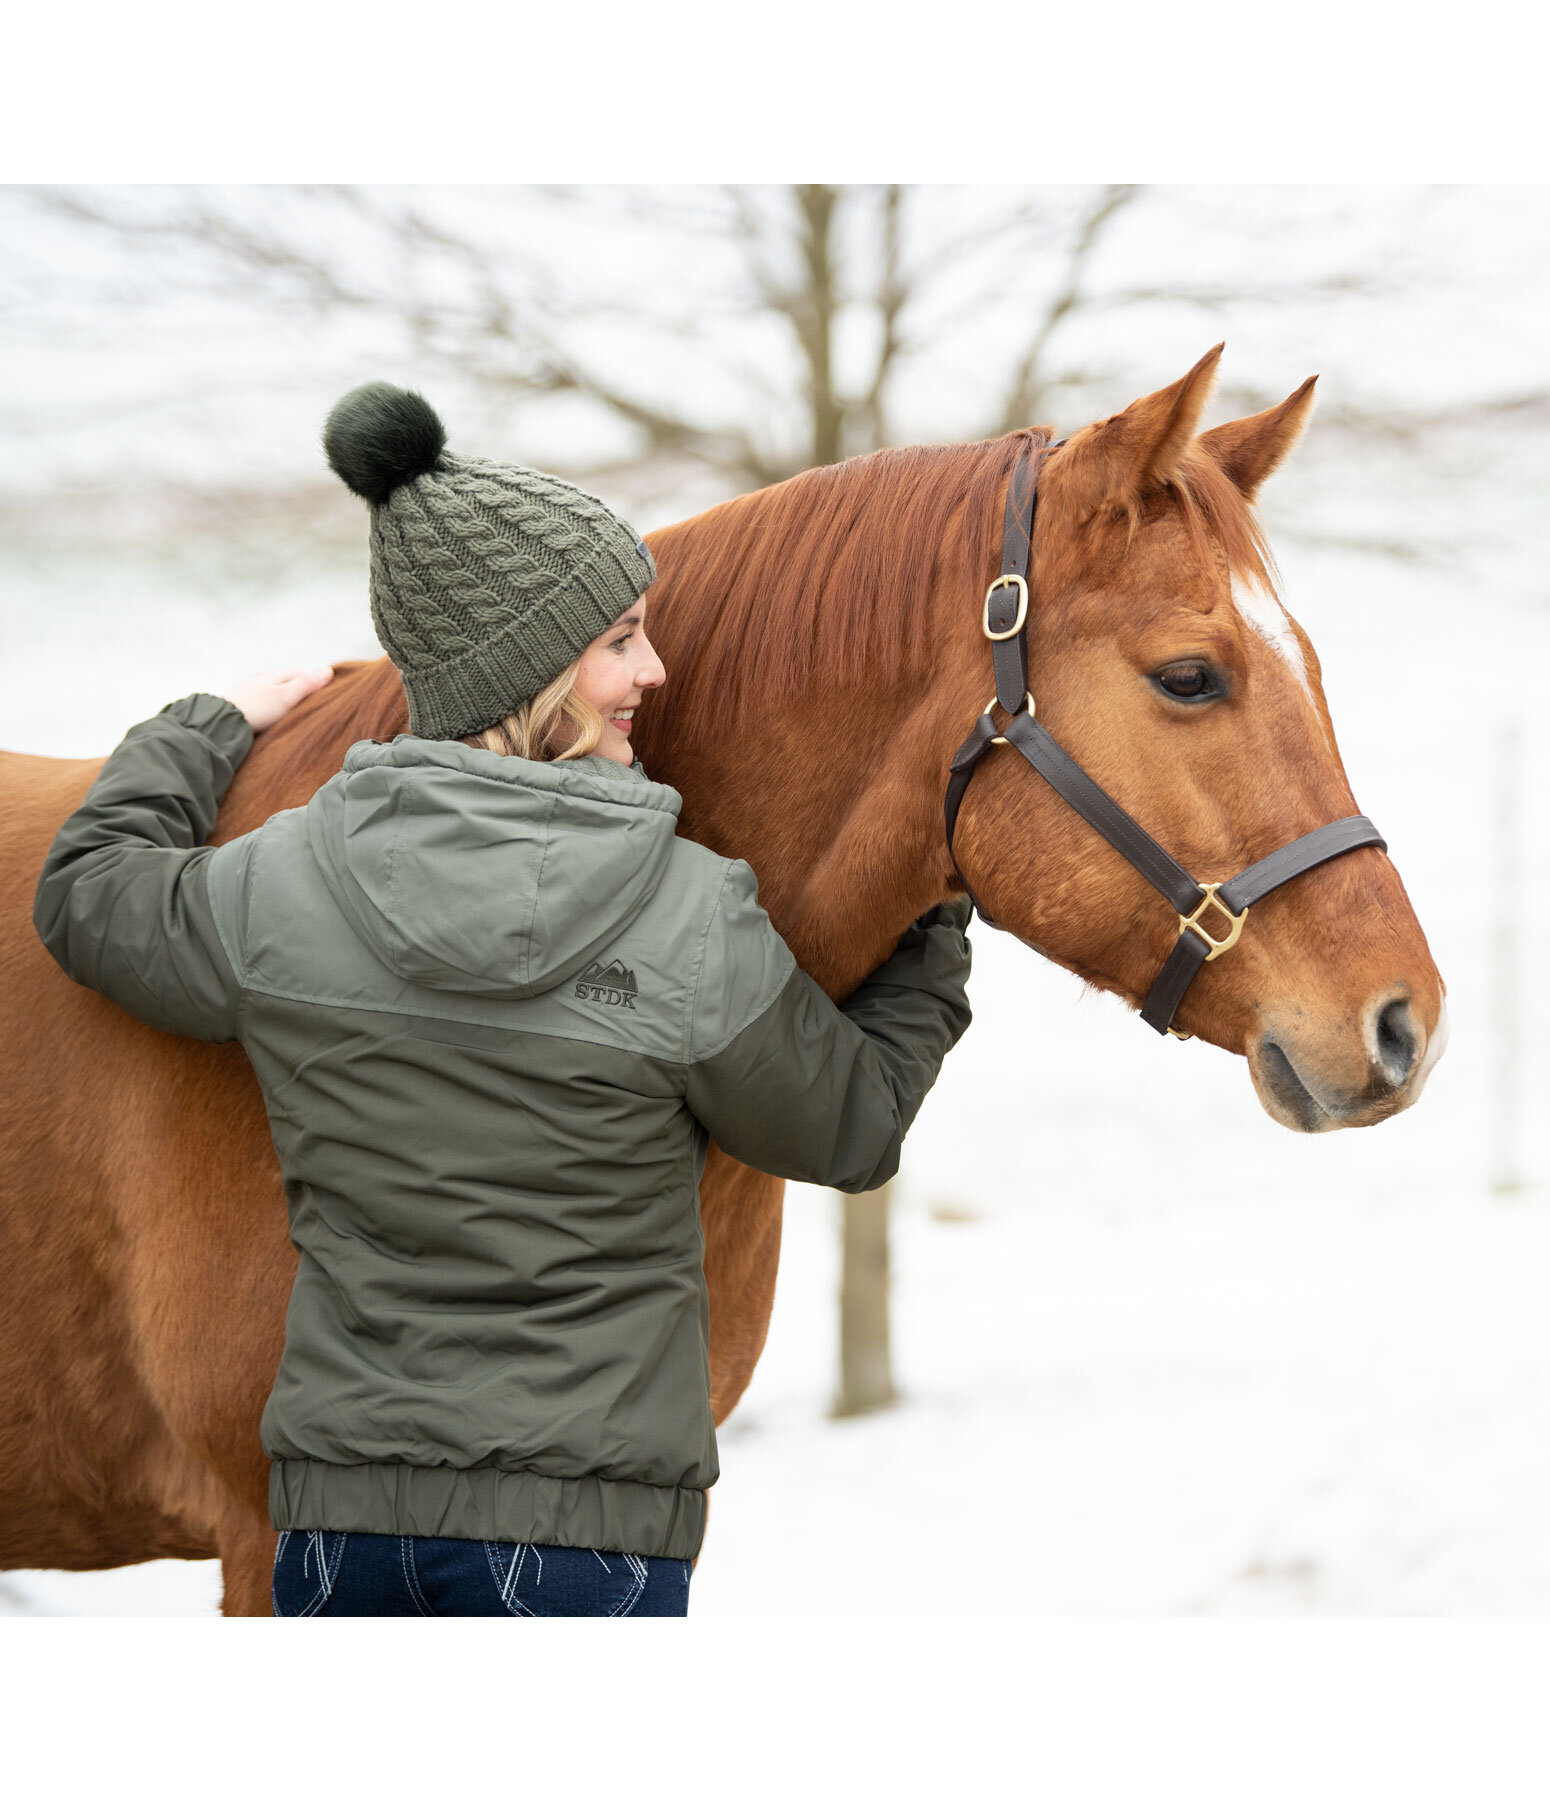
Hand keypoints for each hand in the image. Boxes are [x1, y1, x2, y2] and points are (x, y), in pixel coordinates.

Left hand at [217, 665, 334, 731]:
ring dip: (273, 696)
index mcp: (271, 676)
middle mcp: (256, 680)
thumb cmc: (257, 709)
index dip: (311, 680)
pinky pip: (251, 702)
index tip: (321, 689)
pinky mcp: (233, 704)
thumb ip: (306, 685)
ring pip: (263, 690)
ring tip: (282, 708)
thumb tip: (328, 670)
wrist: (223, 722)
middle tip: (304, 699)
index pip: (297, 673)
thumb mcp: (287, 697)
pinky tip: (260, 715)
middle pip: (279, 680)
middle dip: (291, 687)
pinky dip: (259, 706)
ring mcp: (243, 691)